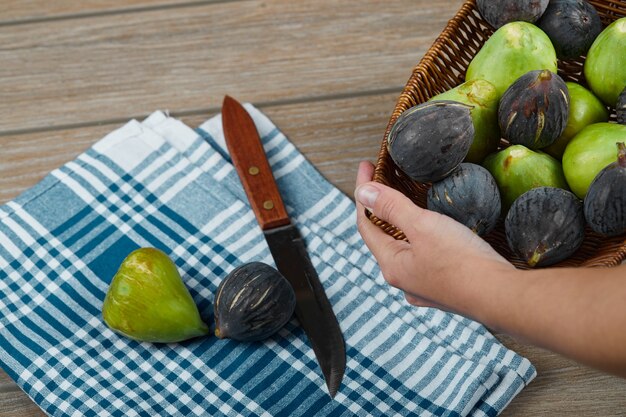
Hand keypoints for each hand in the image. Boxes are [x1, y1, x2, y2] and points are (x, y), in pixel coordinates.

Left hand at [354, 161, 512, 314]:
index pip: (366, 223)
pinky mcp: (446, 288)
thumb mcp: (423, 226)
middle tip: (385, 178)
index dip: (363, 193)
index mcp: (392, 266)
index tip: (367, 165)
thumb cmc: (461, 262)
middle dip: (381, 207)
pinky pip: (425, 256)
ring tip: (407, 199)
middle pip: (383, 236)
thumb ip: (392, 208)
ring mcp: (425, 288)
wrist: (503, 297)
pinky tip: (433, 230)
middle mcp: (404, 280)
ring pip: (405, 248)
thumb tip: (363, 192)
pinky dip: (422, 237)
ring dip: (402, 223)